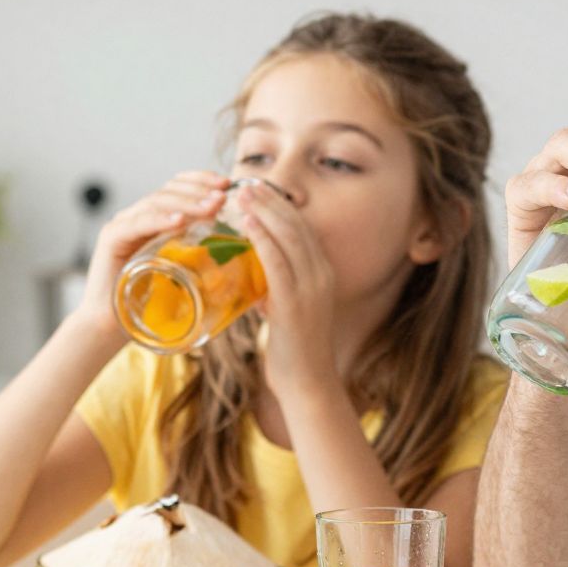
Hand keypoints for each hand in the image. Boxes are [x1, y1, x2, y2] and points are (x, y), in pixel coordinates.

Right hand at [72, 171, 230, 332]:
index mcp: (152, 219)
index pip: (176, 187)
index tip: (226, 184)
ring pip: (156, 203)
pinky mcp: (111, 240)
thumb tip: (233, 243)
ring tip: (210, 208)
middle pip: (168, 191)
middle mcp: (136, 217)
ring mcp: (122, 225)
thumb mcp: (179, 271)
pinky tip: (179, 221)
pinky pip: (137, 224)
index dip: (200, 180)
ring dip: (186, 203)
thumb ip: (196, 252)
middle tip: (223, 196)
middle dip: (199, 190)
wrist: (111, 325)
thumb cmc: (148, 301)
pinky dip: (159, 220)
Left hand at [232, 181, 337, 397]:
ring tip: (244, 193)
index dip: (282, 206)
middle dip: (273, 200)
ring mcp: (311, 289)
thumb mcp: (287, 310)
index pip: (304, 229)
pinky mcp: (294, 304)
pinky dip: (263, 238)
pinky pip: (278, 262)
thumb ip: (274, 288)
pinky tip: (248, 223)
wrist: (307, 383)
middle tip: (249, 182)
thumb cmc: (293, 350)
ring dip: (266, 210)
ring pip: (289, 237)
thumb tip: (252, 274)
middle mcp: (322, 275)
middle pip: (298, 225)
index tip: (261, 189)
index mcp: (323, 274)